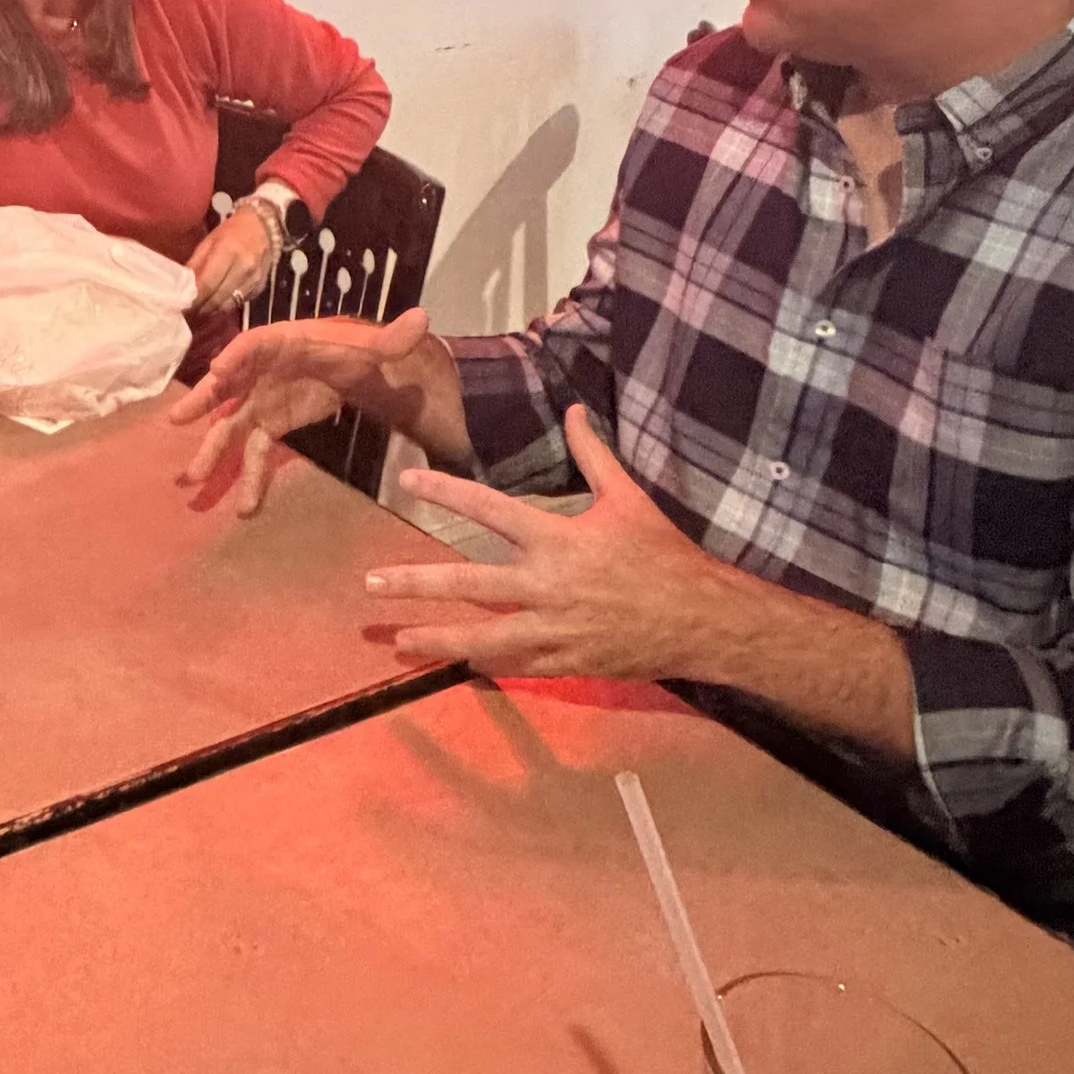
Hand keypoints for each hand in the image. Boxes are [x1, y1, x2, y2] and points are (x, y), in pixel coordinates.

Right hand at [170, 306, 434, 517]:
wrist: (354, 366)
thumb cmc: (356, 348)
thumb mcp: (375, 345)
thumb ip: (394, 339)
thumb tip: (423, 319)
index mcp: (282, 343)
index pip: (253, 346)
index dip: (234, 359)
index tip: (216, 374)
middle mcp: (262, 371)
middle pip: (227, 384)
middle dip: (203, 401)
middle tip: (178, 419)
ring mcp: (261, 399)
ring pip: (232, 424)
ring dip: (211, 450)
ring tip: (188, 478)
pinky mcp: (270, 423)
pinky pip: (255, 451)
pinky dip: (249, 476)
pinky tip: (245, 506)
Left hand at [184, 202, 279, 316]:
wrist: (264, 228)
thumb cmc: (232, 231)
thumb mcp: (209, 241)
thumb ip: (196, 263)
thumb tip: (180, 285)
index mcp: (228, 252)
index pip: (207, 284)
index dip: (193, 298)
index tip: (180, 305)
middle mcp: (243, 269)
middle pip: (217, 299)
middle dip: (200, 308)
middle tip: (186, 311)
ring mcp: (254, 280)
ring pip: (228, 305)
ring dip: (211, 310)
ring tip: (198, 309)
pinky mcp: (260, 288)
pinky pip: (238, 303)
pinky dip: (224, 305)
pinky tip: (215, 302)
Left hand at [362, 403, 738, 677]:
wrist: (701, 619)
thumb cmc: (663, 555)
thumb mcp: (628, 498)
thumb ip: (593, 454)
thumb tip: (574, 408)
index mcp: (557, 540)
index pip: (488, 509)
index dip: (445, 492)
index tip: (407, 483)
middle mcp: (546, 586)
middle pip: (468, 584)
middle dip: (415, 584)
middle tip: (371, 582)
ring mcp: (554, 630)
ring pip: (483, 637)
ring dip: (436, 639)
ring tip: (397, 640)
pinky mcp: (566, 662)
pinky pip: (516, 665)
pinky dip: (486, 663)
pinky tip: (457, 663)